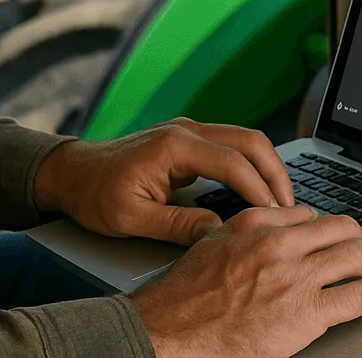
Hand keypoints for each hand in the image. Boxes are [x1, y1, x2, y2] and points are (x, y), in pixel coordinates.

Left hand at [34, 117, 293, 244]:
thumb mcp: (131, 219)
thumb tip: (219, 231)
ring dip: (267, 167)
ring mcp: (188, 131)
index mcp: (174, 145)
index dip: (259, 191)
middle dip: (276, 173)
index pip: (233, 163)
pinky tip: (259, 192)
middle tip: (291, 209)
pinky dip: (252, 165)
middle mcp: (186, 130)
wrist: (70, 173)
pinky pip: (231, 146)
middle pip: (249, 141)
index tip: (275, 219)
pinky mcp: (188, 140)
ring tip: (282, 203)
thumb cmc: (94, 194)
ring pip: (244, 139)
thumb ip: (177, 225)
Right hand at [131, 205, 361, 357]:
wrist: (172, 330)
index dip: (326, 230)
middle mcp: (280, 243)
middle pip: (342, 228)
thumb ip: (244, 233)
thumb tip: (267, 230)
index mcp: (256, 223)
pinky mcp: (307, 312)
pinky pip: (359, 297)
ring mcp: (296, 276)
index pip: (308, 215)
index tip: (333, 241)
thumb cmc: (184, 296)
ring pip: (358, 255)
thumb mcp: (212, 245)